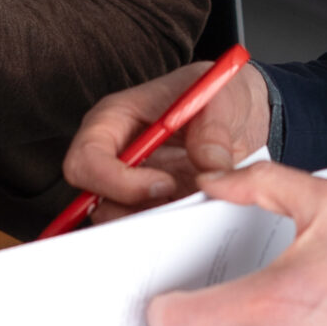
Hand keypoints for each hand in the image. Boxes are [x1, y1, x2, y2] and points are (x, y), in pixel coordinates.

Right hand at [62, 60, 273, 220]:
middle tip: (180, 204)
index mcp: (115, 120)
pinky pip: (149, 233)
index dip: (116, 181)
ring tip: (196, 208)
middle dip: (134, 212)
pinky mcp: (156, 207)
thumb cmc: (218, 92)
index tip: (164, 184)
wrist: (240, 110)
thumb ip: (213, 132)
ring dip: (156, 226)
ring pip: (121, 223)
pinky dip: (172, 233)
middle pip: (94, 201)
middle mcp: (116, 156)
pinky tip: (200, 217)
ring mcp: (134, 185)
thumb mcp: (222, 98)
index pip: (86, 159)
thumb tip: (210, 172)